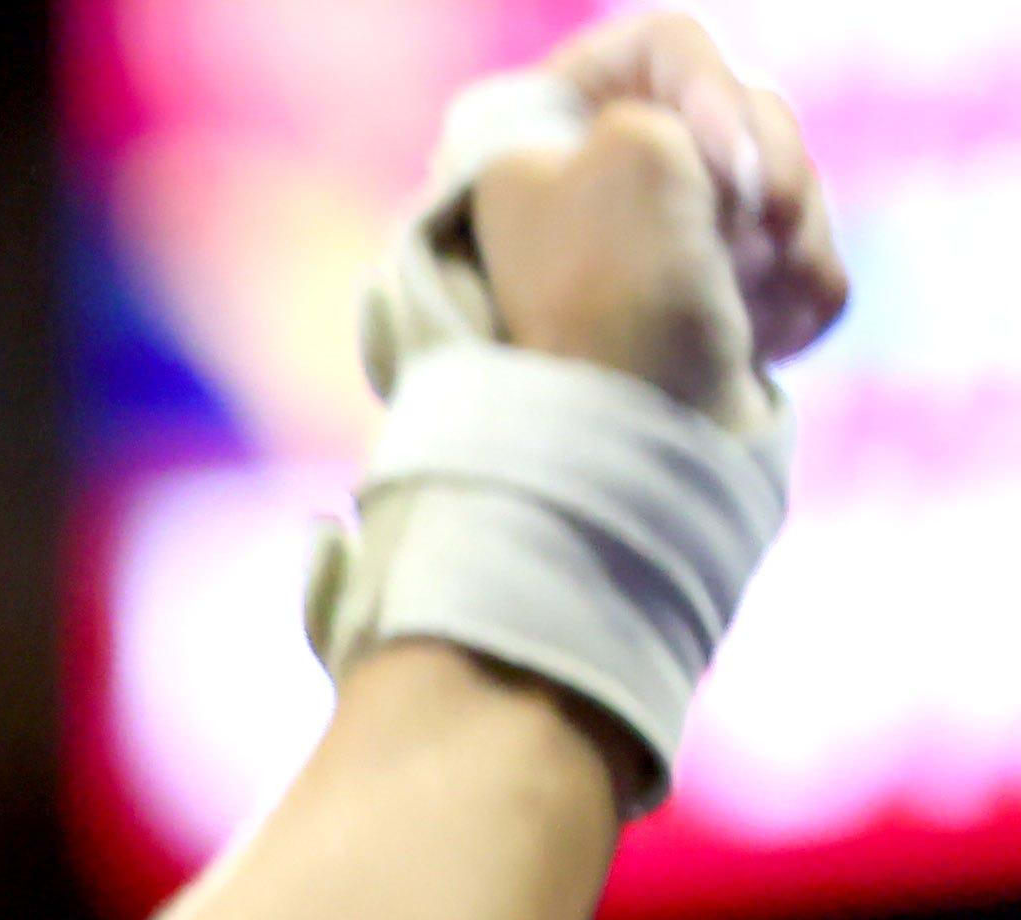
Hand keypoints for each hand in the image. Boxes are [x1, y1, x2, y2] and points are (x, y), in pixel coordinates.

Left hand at [471, 13, 852, 437]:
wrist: (625, 443)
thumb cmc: (610, 296)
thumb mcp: (635, 153)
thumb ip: (679, 107)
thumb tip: (714, 164)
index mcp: (543, 138)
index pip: (659, 48)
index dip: (705, 82)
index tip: (717, 152)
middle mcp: (600, 186)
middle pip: (745, 113)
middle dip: (761, 174)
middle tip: (738, 232)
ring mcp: (670, 250)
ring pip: (788, 190)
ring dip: (784, 243)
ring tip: (738, 300)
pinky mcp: (722, 311)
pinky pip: (805, 267)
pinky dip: (795, 301)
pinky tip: (756, 343)